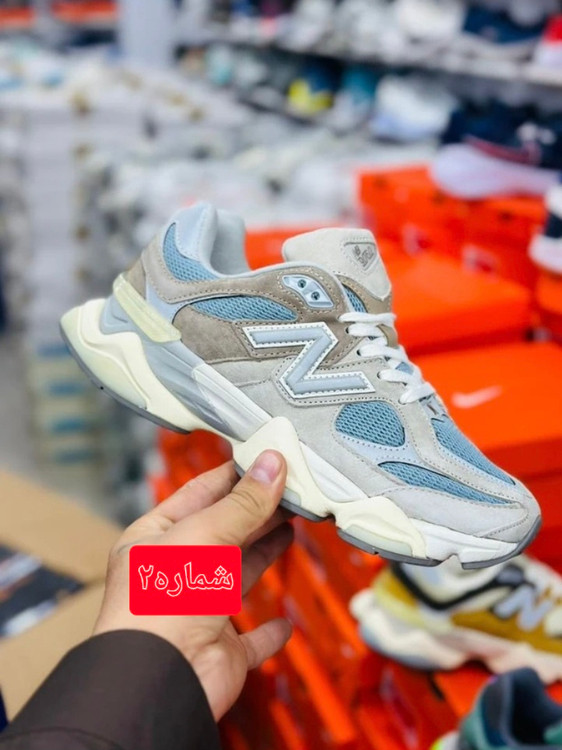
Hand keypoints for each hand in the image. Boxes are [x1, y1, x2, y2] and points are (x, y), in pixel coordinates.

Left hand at [93, 450, 292, 719]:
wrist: (161, 679)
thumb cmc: (163, 601)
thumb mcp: (205, 535)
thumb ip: (244, 502)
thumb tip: (272, 462)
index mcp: (155, 539)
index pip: (198, 495)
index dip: (233, 476)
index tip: (265, 459)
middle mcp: (174, 573)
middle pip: (223, 531)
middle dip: (257, 508)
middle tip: (291, 486)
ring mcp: (198, 611)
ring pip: (238, 574)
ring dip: (265, 550)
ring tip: (293, 521)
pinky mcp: (221, 649)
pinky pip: (251, 638)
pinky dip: (269, 631)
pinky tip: (284, 622)